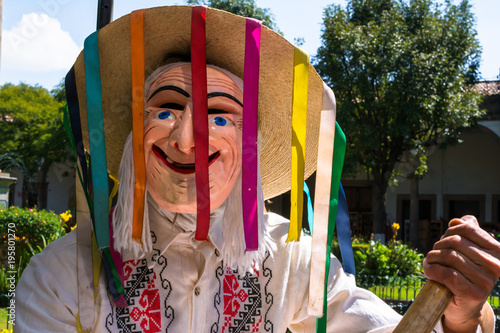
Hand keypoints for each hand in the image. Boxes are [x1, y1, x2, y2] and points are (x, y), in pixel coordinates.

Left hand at [423, 215, 499, 331]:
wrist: (463, 307)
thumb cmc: (462, 275)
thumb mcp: (466, 252)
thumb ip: (465, 233)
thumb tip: (456, 221)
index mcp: (497, 251)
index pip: (468, 229)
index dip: (449, 232)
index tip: (443, 241)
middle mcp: (496, 265)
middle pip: (456, 242)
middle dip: (439, 246)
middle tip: (434, 255)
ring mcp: (486, 280)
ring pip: (449, 256)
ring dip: (432, 258)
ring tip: (430, 263)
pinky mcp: (472, 293)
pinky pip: (446, 273)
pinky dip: (431, 270)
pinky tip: (429, 271)